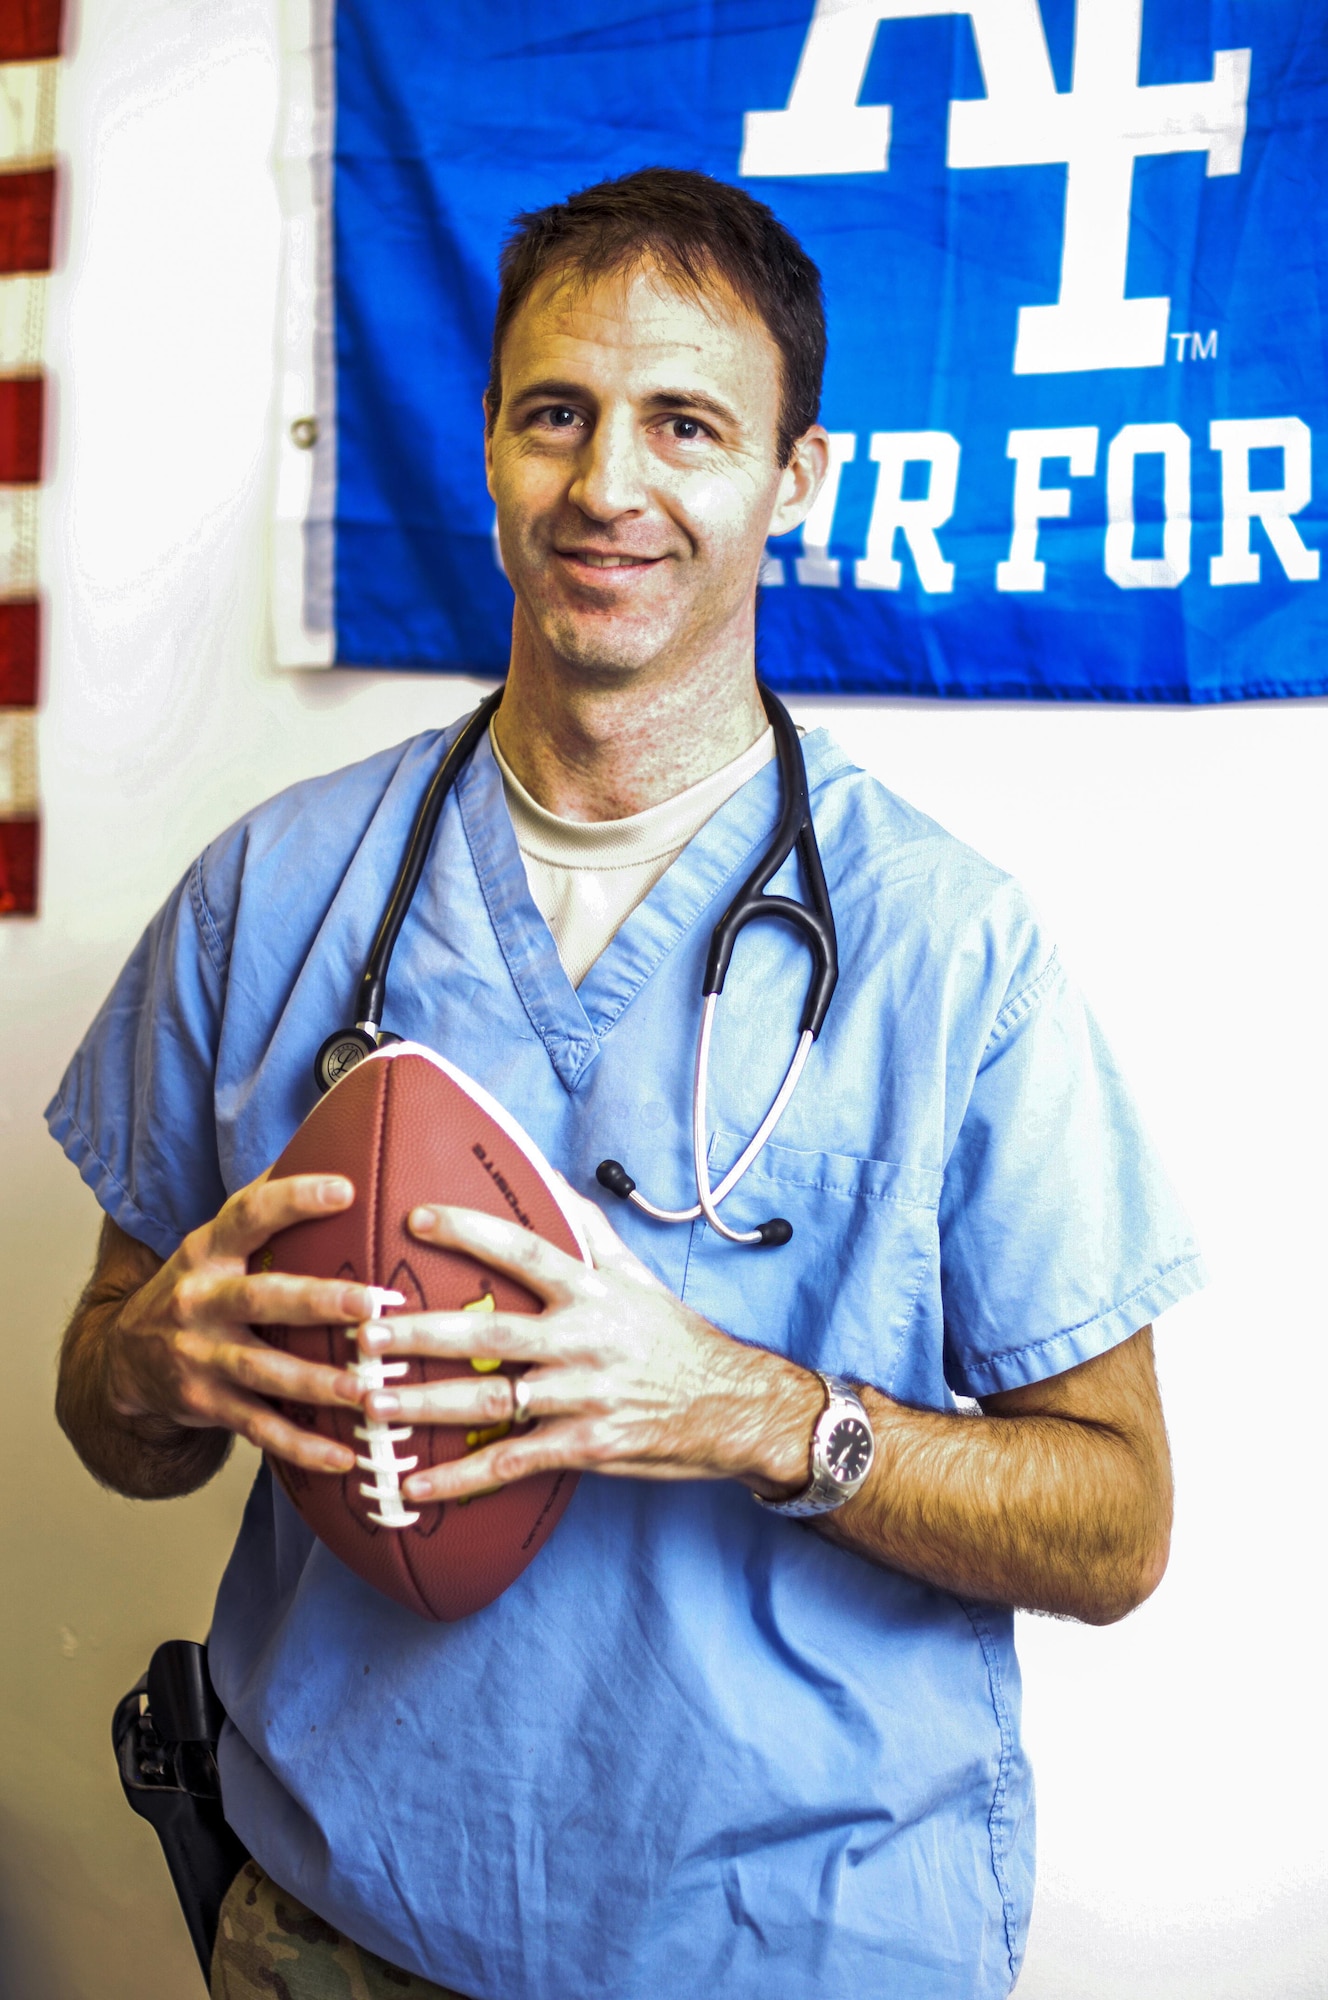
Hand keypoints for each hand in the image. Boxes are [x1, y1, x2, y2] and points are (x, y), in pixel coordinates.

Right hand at [107, 1172, 377, 1473]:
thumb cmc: (197, 1288)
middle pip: (262, 1298)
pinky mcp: (207, 1406)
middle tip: (374, 1303)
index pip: (250, 1214)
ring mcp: (199, 1358)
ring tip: (368, 1391)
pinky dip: (303, 1446)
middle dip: (319, 1302)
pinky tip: (346, 1456)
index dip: (294, 1199)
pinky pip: (259, 1428)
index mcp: (209, 1251)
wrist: (123, 1361)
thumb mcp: (215, 1241)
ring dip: (318, 1383)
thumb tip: (329, 1137)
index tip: (346, 1189)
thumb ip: (263, 1204)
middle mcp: (200, 1301)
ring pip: (263, 1371)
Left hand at [356, 1193, 822, 1504]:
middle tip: (368, 1335)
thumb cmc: (674, 1337)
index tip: (415, 1218)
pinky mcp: (586, 1445)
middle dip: (424, 1335)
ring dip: (427, 1406)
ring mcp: (583, 1396)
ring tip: (372, 1406)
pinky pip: (514, 1462)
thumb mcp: (637, 1275)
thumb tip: (547, 1178)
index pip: (525, 1250)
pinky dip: (462, 1478)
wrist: (732, 1405)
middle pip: (492, 1334)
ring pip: (493, 1401)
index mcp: (593, 1292)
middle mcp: (584, 1340)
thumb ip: (588, 1229)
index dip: (471, 1231)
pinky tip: (417, 1485)